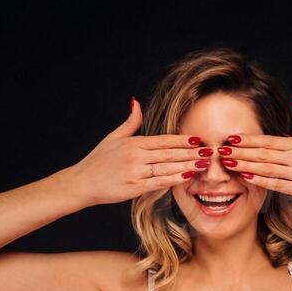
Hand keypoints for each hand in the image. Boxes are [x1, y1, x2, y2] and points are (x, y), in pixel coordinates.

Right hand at [65, 99, 205, 205]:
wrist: (82, 182)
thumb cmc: (98, 161)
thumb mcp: (113, 137)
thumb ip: (130, 122)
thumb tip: (136, 102)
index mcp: (134, 143)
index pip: (164, 140)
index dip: (182, 140)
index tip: (198, 139)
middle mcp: (136, 156)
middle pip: (169, 153)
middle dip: (191, 152)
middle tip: (209, 151)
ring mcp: (136, 172)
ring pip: (167, 167)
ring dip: (187, 165)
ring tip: (204, 163)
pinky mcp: (134, 187)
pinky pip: (158, 182)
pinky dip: (174, 179)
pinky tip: (187, 176)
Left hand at [222, 101, 291, 202]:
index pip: (268, 140)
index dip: (249, 139)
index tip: (232, 138)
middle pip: (263, 153)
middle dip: (240, 152)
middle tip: (221, 150)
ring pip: (266, 168)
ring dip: (245, 166)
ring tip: (228, 164)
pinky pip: (276, 184)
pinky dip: (261, 181)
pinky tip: (246, 178)